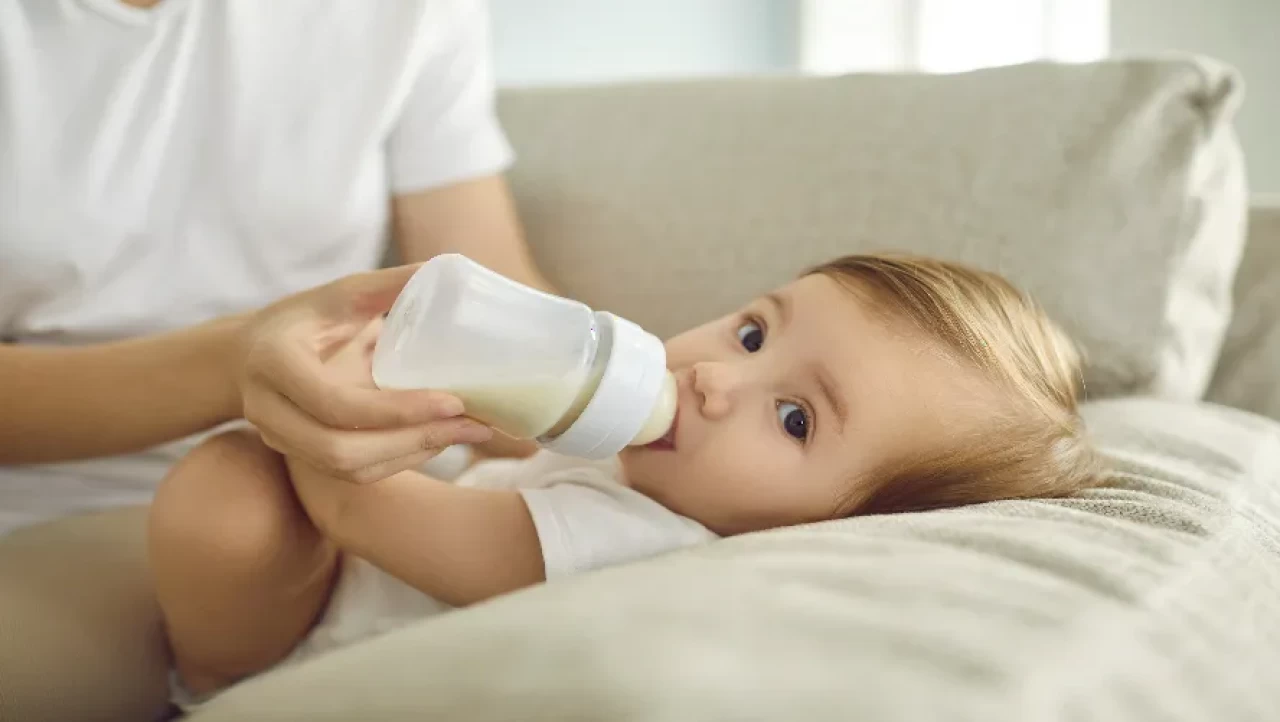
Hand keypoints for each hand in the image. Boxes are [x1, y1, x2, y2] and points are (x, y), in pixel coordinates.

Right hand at [236, 265, 492, 482]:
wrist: (251, 354)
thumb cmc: (304, 318)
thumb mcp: (339, 294)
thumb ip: (387, 285)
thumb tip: (446, 267)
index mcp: (275, 362)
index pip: (336, 404)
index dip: (397, 410)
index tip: (453, 401)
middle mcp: (268, 410)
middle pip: (341, 450)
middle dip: (413, 441)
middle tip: (473, 426)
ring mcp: (280, 439)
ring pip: (350, 469)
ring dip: (414, 454)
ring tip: (467, 434)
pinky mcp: (301, 457)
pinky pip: (354, 474)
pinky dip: (400, 460)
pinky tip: (438, 439)